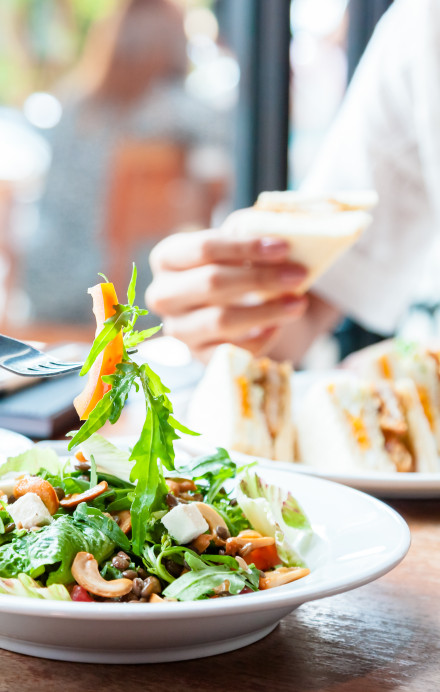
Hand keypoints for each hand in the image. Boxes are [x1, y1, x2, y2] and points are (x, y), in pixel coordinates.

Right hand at [146, 229, 308, 361]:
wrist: (232, 304)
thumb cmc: (234, 265)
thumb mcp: (238, 243)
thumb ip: (251, 232)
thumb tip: (282, 234)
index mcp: (167, 258)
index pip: (204, 248)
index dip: (246, 247)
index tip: (284, 247)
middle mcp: (163, 295)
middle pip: (211, 283)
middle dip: (260, 278)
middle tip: (298, 274)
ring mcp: (178, 329)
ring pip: (221, 320)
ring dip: (266, 311)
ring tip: (298, 302)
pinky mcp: (197, 356)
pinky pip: (230, 351)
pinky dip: (259, 340)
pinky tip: (277, 326)